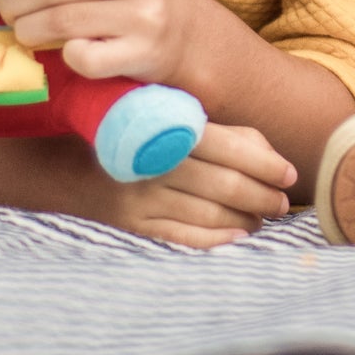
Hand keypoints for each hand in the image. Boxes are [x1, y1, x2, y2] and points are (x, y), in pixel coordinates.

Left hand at [0, 0, 196, 86]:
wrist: (187, 35)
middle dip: (18, 2)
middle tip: (7, 10)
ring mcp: (141, 18)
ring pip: (62, 23)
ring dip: (28, 30)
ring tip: (22, 30)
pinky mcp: (138, 54)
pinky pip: (84, 57)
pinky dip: (66, 55)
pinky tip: (66, 51)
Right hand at [104, 123, 294, 248]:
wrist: (66, 162)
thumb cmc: (132, 132)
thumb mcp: (172, 115)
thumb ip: (223, 130)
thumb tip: (269, 155)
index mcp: (167, 125)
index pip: (230, 147)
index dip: (266, 164)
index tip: (288, 174)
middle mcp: (154, 162)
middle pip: (225, 185)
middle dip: (263, 196)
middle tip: (281, 202)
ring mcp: (142, 197)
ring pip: (210, 215)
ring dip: (246, 219)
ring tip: (262, 218)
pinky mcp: (133, 225)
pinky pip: (186, 238)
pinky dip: (219, 239)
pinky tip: (237, 235)